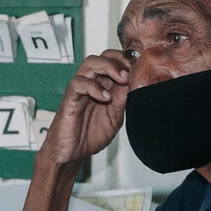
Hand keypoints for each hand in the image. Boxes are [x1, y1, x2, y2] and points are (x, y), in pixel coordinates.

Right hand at [39, 49, 129, 165]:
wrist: (71, 154)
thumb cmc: (89, 135)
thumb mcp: (115, 117)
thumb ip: (122, 99)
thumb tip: (134, 82)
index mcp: (103, 86)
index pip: (114, 61)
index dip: (127, 60)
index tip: (141, 66)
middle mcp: (91, 83)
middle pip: (102, 56)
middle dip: (119, 59)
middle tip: (131, 70)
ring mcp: (80, 89)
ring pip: (90, 63)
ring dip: (108, 66)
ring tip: (122, 78)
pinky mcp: (70, 98)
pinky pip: (78, 83)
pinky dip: (93, 87)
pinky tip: (105, 97)